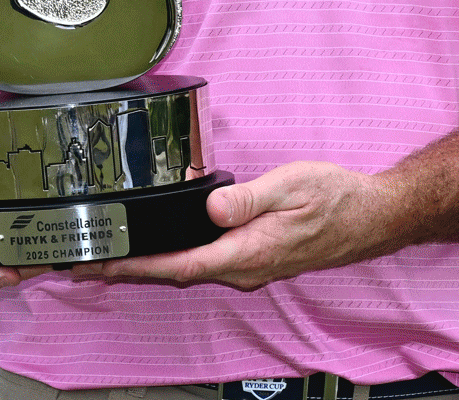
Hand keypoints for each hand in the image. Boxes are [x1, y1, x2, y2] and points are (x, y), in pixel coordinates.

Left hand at [71, 161, 401, 290]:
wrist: (372, 217)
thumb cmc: (336, 198)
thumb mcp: (291, 185)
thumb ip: (247, 198)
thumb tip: (211, 206)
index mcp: (248, 252)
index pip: (179, 266)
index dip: (135, 268)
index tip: (100, 265)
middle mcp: (246, 268)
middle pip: (175, 274)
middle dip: (129, 269)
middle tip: (86, 261)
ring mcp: (251, 267)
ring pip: (189, 271)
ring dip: (149, 266)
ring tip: (111, 257)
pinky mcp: (254, 260)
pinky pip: (205, 265)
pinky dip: (174, 260)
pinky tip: (160, 252)